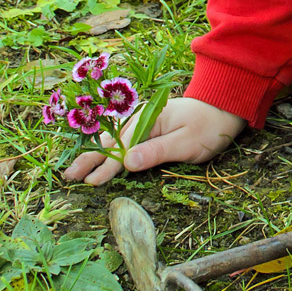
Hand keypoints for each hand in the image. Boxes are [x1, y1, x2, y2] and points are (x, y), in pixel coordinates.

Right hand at [62, 97, 245, 186]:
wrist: (222, 108)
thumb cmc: (208, 126)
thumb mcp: (186, 142)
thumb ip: (156, 152)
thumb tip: (127, 163)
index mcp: (149, 121)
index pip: (122, 147)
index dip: (105, 166)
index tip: (90, 182)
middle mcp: (141, 119)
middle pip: (110, 141)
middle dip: (89, 159)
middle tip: (69, 176)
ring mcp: (143, 123)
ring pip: (113, 140)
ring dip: (94, 154)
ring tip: (75, 169)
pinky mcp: (146, 129)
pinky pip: (122, 140)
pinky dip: (106, 149)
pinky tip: (96, 158)